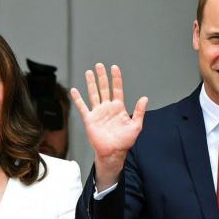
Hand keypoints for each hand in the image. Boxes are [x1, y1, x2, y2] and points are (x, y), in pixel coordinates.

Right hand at [71, 63, 146, 184]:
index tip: (114, 68)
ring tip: (89, 72)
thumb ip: (139, 112)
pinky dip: (78, 99)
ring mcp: (98, 113)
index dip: (116, 79)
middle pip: (104, 88)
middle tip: (100, 65)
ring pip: (94, 94)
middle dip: (102, 77)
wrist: (113, 152)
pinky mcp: (90, 119)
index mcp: (119, 108)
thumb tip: (144, 98)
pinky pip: (82, 107)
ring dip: (91, 83)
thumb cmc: (125, 142)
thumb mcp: (136, 126)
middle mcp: (108, 108)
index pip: (117, 90)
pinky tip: (74, 91)